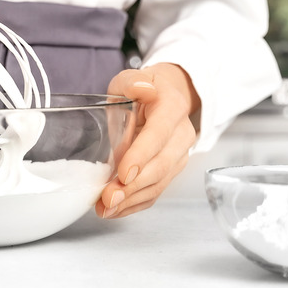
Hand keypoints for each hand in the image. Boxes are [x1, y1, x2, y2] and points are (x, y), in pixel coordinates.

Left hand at [96, 63, 199, 218]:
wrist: (164, 98)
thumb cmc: (142, 90)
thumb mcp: (131, 78)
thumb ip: (132, 82)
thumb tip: (140, 88)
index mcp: (172, 108)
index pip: (159, 134)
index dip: (142, 155)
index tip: (124, 173)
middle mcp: (181, 135)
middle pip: (161, 165)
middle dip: (134, 186)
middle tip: (109, 197)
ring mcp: (178, 155)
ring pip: (159, 184)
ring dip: (132, 200)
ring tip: (106, 208)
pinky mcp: (170, 171)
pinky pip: (155, 192)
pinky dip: (134, 204)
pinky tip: (114, 209)